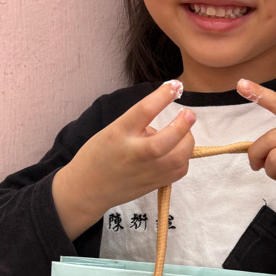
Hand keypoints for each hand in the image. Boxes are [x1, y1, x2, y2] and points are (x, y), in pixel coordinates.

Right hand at [53, 80, 195, 239]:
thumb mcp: (111, 131)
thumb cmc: (98, 155)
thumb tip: (164, 127)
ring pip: (180, 156)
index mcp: (120, 133)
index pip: (146, 109)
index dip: (164, 94)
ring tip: (183, 133)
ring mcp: (147, 171)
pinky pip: (179, 170)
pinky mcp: (154, 184)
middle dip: (184, 123)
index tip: (175, 85)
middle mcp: (136, 152)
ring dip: (187, 141)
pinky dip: (184, 157)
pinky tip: (178, 151)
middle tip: (189, 113)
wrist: (87, 189)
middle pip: (169, 137)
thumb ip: (137, 125)